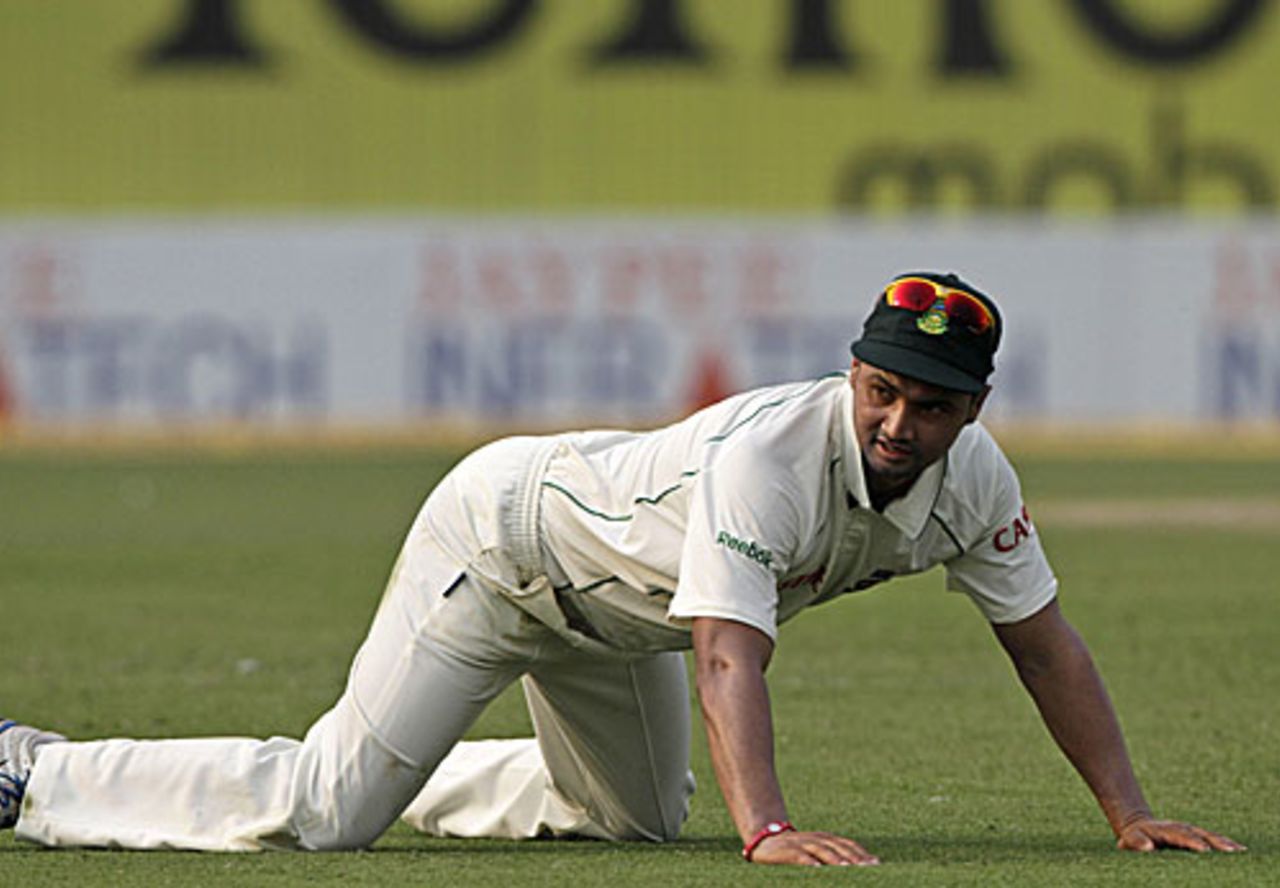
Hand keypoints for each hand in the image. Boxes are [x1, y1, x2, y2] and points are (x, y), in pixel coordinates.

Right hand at [749, 829, 879, 866]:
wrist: (766, 840)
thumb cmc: (797, 851)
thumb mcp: (816, 852)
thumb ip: (833, 858)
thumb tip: (855, 868)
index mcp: (827, 839)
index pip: (848, 846)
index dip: (862, 854)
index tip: (877, 864)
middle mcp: (817, 839)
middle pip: (839, 848)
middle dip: (855, 858)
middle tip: (869, 868)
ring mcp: (803, 844)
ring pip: (822, 851)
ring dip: (836, 860)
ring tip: (848, 869)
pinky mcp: (788, 851)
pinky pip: (800, 857)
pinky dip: (809, 863)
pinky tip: (817, 870)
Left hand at [1116, 817, 1245, 852]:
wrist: (1138, 826)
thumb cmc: (1133, 838)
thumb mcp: (1130, 839)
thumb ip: (1138, 842)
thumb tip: (1148, 848)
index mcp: (1165, 830)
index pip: (1181, 836)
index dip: (1192, 842)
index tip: (1204, 849)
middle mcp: (1180, 828)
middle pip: (1200, 834)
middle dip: (1215, 842)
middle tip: (1230, 851)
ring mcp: (1190, 831)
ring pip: (1209, 836)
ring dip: (1224, 843)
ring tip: (1240, 851)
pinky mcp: (1196, 836)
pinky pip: (1213, 839)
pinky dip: (1226, 844)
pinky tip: (1241, 850)